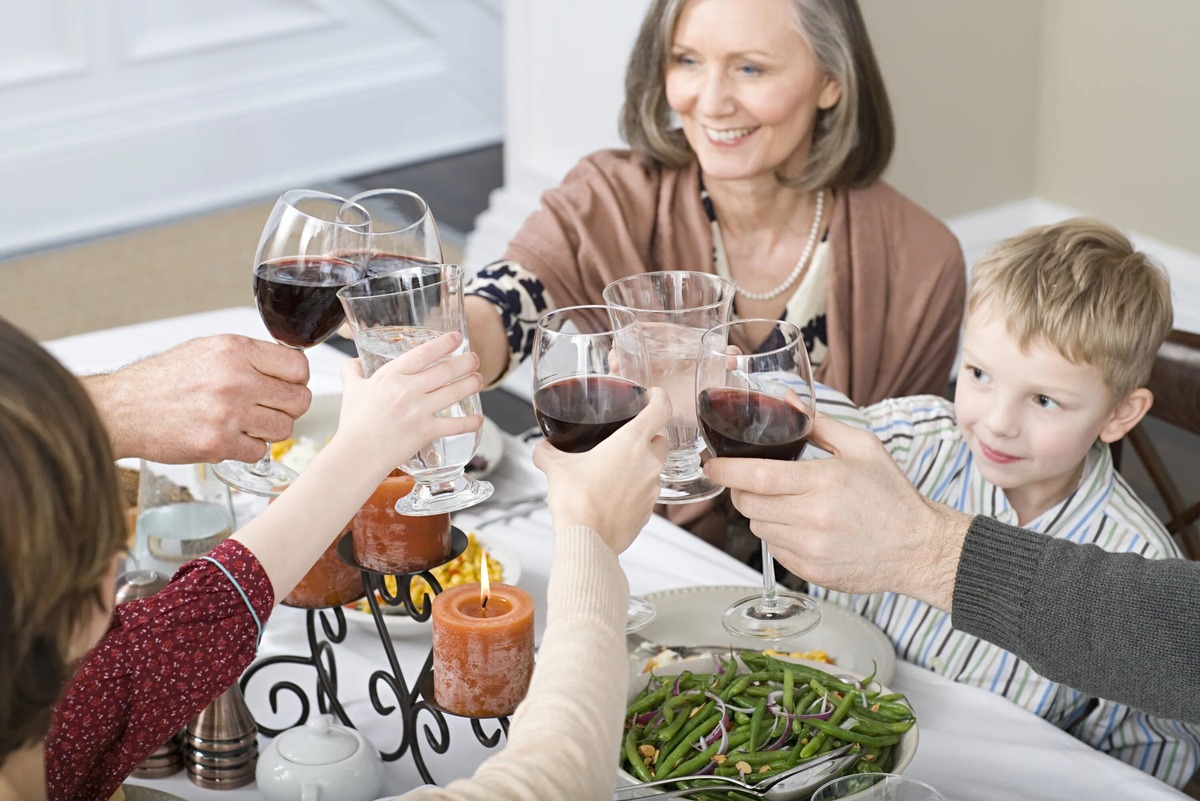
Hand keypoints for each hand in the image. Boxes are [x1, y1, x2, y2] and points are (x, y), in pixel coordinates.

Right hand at [84, 335, 310, 462]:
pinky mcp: (219, 444)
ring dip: (270, 429)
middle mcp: (236, 379)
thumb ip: (249, 357)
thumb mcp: (208, 350)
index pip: (298, 366)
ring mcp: (229, 413)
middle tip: (269, 408)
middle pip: (299, 400)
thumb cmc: (163, 380)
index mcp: (236, 350)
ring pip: (284, 428)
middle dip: (288, 406)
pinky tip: (231, 437)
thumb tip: (287, 368)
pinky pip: (260, 451)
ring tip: (247, 423)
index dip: (297, 379)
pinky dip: (249, 448)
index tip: (286, 384)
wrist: (123, 409)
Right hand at [333, 332, 483, 476]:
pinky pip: (455, 425)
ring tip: (479, 380)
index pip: (424, 353)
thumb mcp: (351, 390)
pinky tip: (479, 419)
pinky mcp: (426, 432)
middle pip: (446, 370)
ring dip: (471, 384)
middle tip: (474, 359)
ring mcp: (419, 411)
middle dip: (466, 362)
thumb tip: (353, 361)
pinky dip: (471, 422)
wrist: (357, 454)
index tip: (457, 338)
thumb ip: (352, 371)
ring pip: (454, 392)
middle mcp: (408, 390)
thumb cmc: (354, 423)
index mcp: (391, 376)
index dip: (444, 343)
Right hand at [532, 387, 670, 554]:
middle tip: (629, 436)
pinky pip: (646, 494)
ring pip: (654, 468)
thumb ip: (548, 452)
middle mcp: (648, 464)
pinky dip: (634, 490)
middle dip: (650, 435)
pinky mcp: (648, 512)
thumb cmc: (577, 500)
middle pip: (661, 439)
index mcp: (632, 442)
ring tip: (614, 470)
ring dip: (640, 466)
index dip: (659, 398)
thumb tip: (542, 448)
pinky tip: (613, 495)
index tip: (653, 396)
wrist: (586, 538)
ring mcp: (652, 489)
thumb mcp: (556, 468)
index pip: (660, 409)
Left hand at [703, 413, 968, 609]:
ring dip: (762, 513)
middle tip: (755, 481)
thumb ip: (819, 424)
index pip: (758, 476)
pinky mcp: (811, 572)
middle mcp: (814, 518)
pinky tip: (804, 528)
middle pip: (749, 503)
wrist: (918, 548)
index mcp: (825, 482)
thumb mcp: (863, 447)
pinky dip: (779, 537)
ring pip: (758, 528)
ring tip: (789, 504)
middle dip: (742, 490)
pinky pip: (775, 551)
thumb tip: (786, 399)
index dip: (727, 470)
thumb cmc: (892, 496)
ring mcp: (811, 549)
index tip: (713, 464)